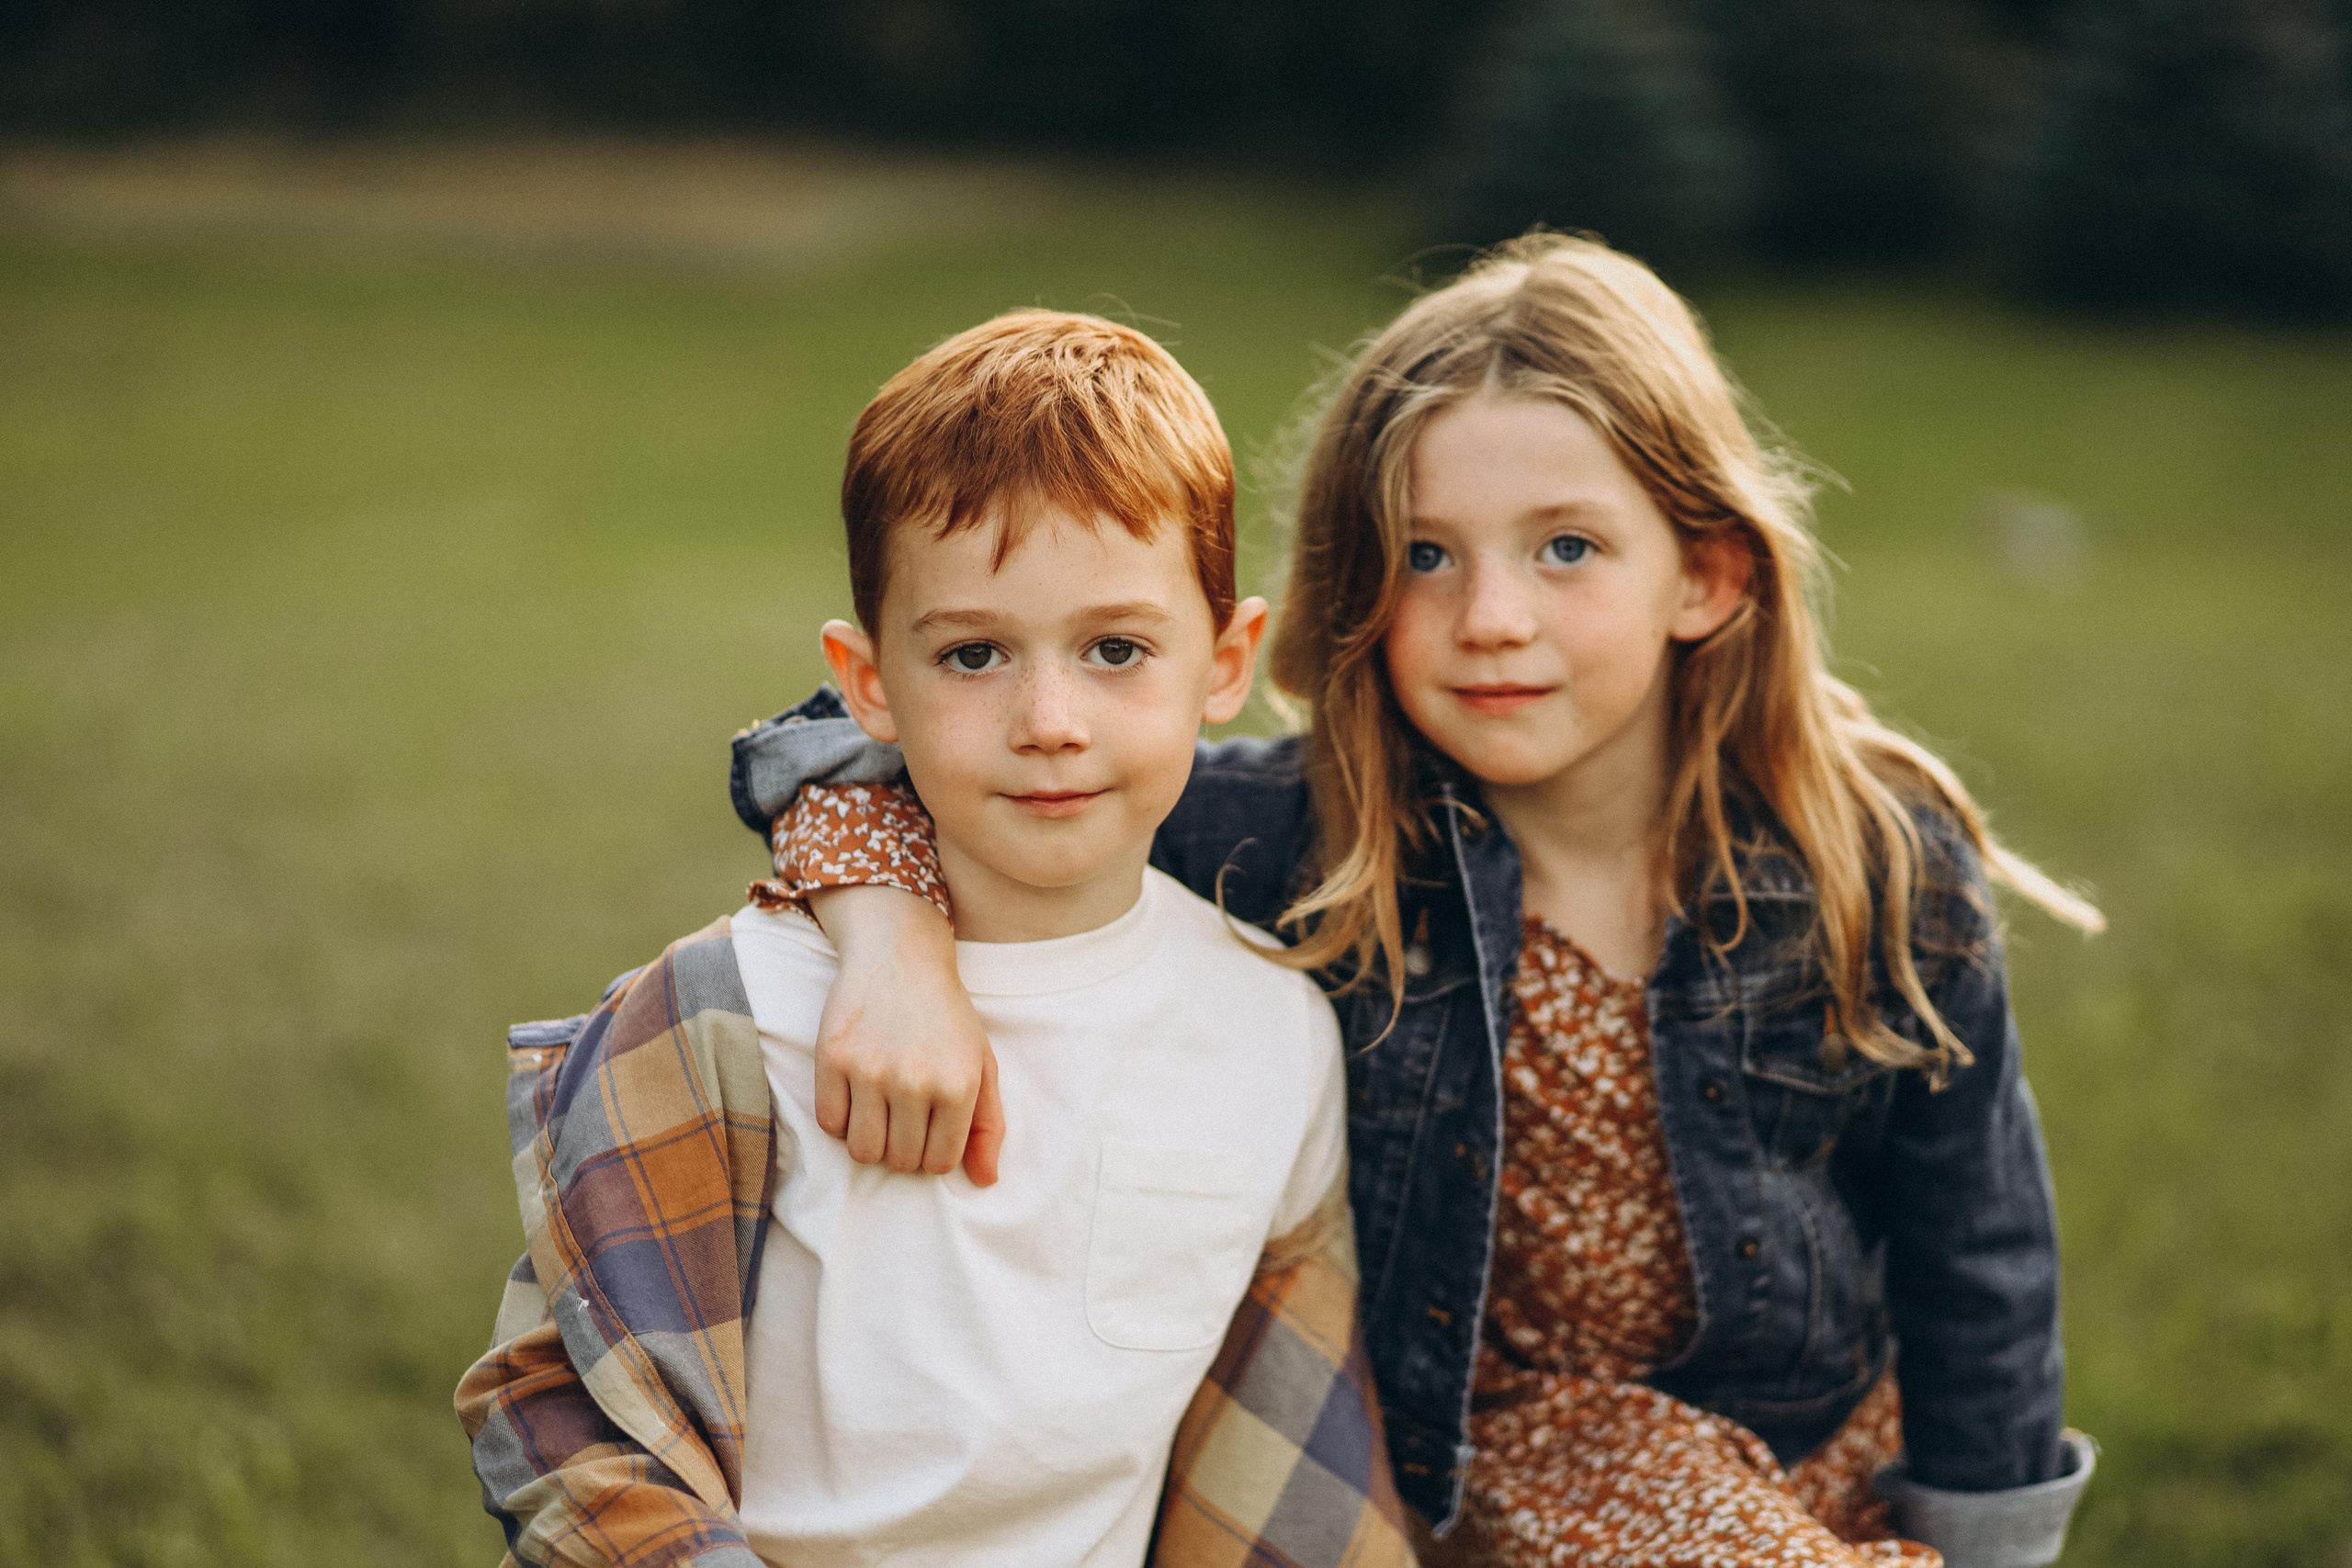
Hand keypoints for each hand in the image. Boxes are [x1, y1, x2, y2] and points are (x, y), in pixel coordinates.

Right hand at [805, 886, 1004, 1184]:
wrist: (900, 954)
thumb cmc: (945, 1015)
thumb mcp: (981, 1064)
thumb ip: (987, 1125)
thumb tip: (985, 1182)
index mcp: (958, 1086)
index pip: (938, 1164)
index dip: (930, 1155)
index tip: (928, 1131)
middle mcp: (915, 1082)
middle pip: (898, 1161)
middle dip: (900, 1148)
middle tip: (902, 1116)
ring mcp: (870, 1070)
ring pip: (862, 1150)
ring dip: (869, 1139)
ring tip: (878, 1109)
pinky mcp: (832, 1058)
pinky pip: (828, 1123)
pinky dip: (840, 1119)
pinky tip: (854, 1093)